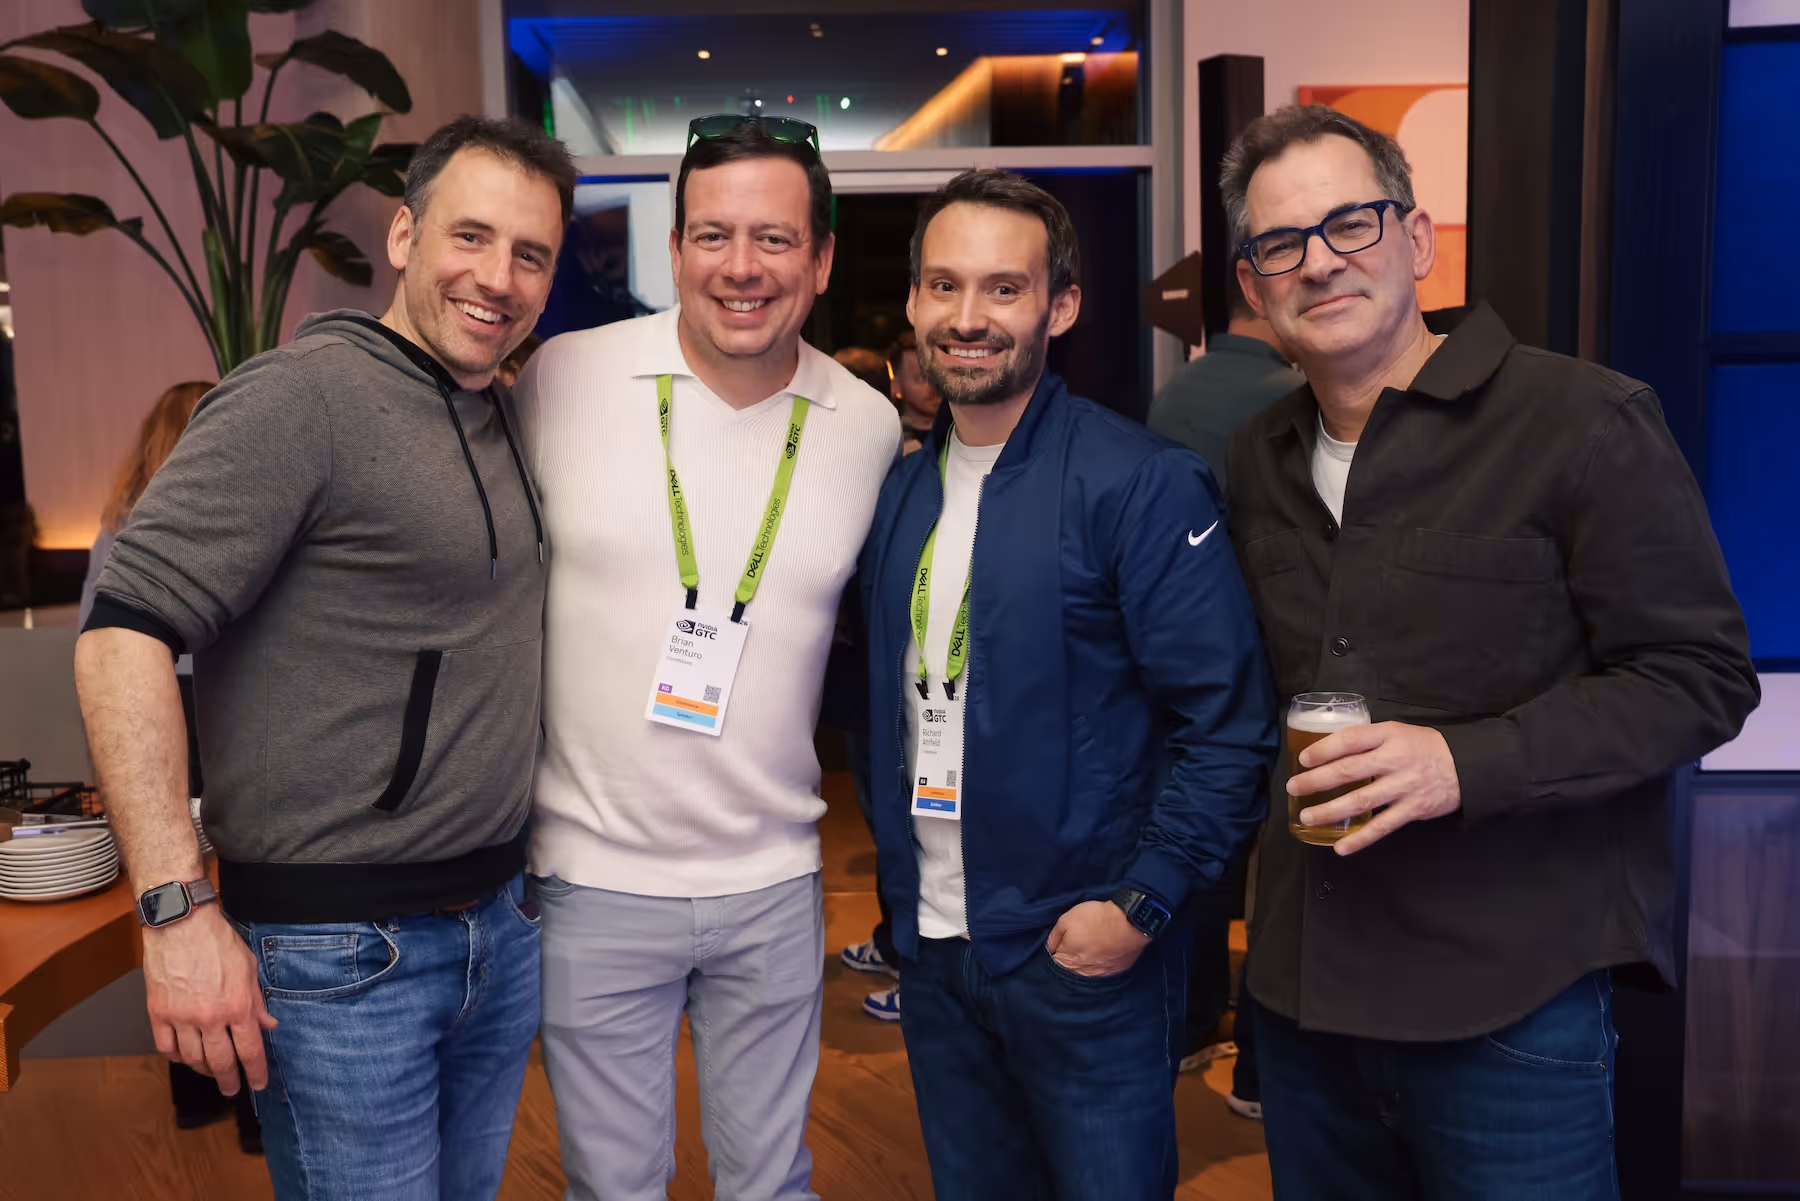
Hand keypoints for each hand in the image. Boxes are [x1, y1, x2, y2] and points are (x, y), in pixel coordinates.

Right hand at [142, 906, 277, 1094]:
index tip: (258, 1083)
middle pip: (221, 1062)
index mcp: (237, 1006)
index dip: (256, 1071)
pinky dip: (176, 1056)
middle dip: (229, 1080)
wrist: (181, 924)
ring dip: (203, 1070)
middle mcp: (210, 1017)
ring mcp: (181, 1017)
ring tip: (211, 1071)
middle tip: (232, 1088)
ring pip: (192, 1059)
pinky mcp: (158, 1013)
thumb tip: (268, 1025)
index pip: (250, 1050)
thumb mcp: (249, 968)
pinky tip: (184, 1056)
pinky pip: (166, 1047)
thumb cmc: (217, 941)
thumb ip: (258, 1001)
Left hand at [1045, 899, 1148, 977]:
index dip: (1056, 951)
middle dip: (1071, 957)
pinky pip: (1105, 969)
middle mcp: (1084, 974)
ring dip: (1087, 960)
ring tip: (1092, 944)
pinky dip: (1103, 960)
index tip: (1061, 942)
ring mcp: (1102, 974)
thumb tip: (1050, 949)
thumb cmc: (1095, 919)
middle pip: (1071, 969)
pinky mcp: (1117, 970)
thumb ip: (1054, 937)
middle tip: (1077, 942)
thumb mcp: (1066, 920)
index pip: (1054, 963)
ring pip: (1088, 970)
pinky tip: (1105, 949)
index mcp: (1068, 963)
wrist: (1130, 921)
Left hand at [1289, 721, 1461, 855]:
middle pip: (1348, 770)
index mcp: (1388, 736)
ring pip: (1360, 800)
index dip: (1323, 749)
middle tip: (1294, 788)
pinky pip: (1382, 827)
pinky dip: (1360, 838)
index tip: (1303, 759)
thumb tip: (1329, 749)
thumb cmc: (1425, 747)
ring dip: (1330, 811)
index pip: (1350, 739)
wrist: (1468, 766)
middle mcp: (1394, 760)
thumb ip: (1368, 740)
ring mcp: (1403, 787)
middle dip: (1317, 781)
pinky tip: (1340, 847)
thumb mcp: (1397, 732)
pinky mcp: (1412, 810)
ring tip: (1307, 817)